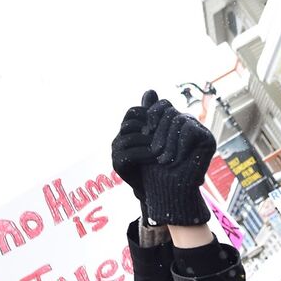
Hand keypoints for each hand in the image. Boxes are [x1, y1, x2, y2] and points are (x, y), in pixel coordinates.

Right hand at [111, 90, 158, 221]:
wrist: (157, 188)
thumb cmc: (160, 160)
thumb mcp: (160, 136)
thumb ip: (156, 116)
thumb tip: (150, 91)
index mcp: (128, 129)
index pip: (133, 112)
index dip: (148, 114)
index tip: (164, 122)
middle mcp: (119, 138)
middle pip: (129, 122)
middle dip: (148, 126)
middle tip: (165, 131)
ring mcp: (116, 151)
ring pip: (129, 136)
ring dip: (148, 140)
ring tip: (164, 145)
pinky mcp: (117, 164)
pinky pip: (128, 153)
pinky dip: (144, 154)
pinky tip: (157, 156)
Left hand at [142, 99, 215, 225]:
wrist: (167, 189)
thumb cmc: (154, 168)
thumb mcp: (147, 139)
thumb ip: (149, 116)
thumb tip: (149, 91)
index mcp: (174, 123)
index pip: (163, 105)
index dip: (152, 116)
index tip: (146, 134)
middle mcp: (188, 124)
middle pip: (170, 111)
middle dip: (159, 133)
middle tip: (156, 154)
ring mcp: (200, 131)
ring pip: (179, 119)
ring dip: (168, 142)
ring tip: (164, 160)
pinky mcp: (208, 140)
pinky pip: (191, 129)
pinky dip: (180, 145)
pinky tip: (177, 159)